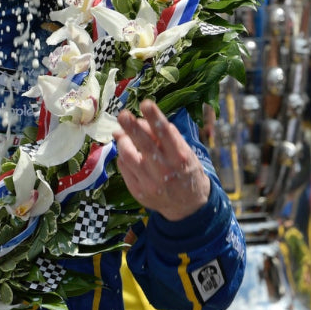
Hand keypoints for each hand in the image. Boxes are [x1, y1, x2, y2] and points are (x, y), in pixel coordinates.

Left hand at [114, 100, 209, 220]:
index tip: (146, 103)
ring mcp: (151, 184)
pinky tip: (127, 153)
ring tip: (122, 133)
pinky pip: (124, 168)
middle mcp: (165, 171)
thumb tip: (138, 122)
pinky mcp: (138, 192)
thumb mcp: (183, 151)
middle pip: (145, 146)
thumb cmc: (185, 170)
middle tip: (123, 115)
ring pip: (129, 156)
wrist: (188, 206)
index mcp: (180, 158)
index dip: (155, 118)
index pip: (166, 134)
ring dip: (123, 141)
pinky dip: (123, 156)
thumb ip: (163, 136)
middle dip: (132, 128)